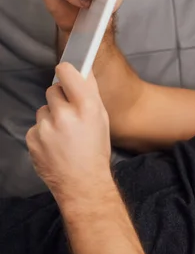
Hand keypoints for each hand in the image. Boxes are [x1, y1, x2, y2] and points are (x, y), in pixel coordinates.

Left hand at [26, 63, 111, 203]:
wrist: (83, 183)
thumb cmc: (96, 150)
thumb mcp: (102, 119)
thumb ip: (90, 93)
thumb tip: (83, 70)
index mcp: (87, 107)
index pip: (67, 72)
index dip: (66, 71)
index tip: (67, 73)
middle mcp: (65, 114)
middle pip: (53, 90)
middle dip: (61, 99)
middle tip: (71, 116)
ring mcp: (46, 127)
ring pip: (44, 109)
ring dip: (52, 117)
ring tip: (64, 135)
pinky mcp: (32, 138)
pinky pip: (36, 126)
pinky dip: (44, 132)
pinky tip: (55, 144)